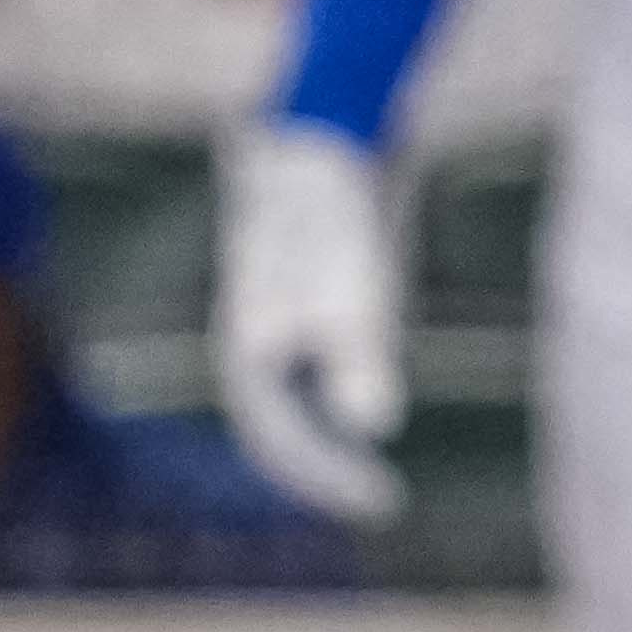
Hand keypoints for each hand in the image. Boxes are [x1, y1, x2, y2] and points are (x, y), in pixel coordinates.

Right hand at [215, 117, 409, 524]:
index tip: (383, 501)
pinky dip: (332, 399)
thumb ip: (361, 353)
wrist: (327, 131)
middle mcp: (251, 341)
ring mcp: (270, 320)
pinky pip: (303, 372)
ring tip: (371, 476)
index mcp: (248, 348)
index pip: (277, 441)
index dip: (326, 479)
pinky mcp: (296, 298)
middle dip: (322, 470)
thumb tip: (373, 424)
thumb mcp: (359, 283)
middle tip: (382, 500)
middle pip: (276, 430)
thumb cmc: (339, 212)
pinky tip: (366, 411)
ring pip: (288, 403)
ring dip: (323, 443)